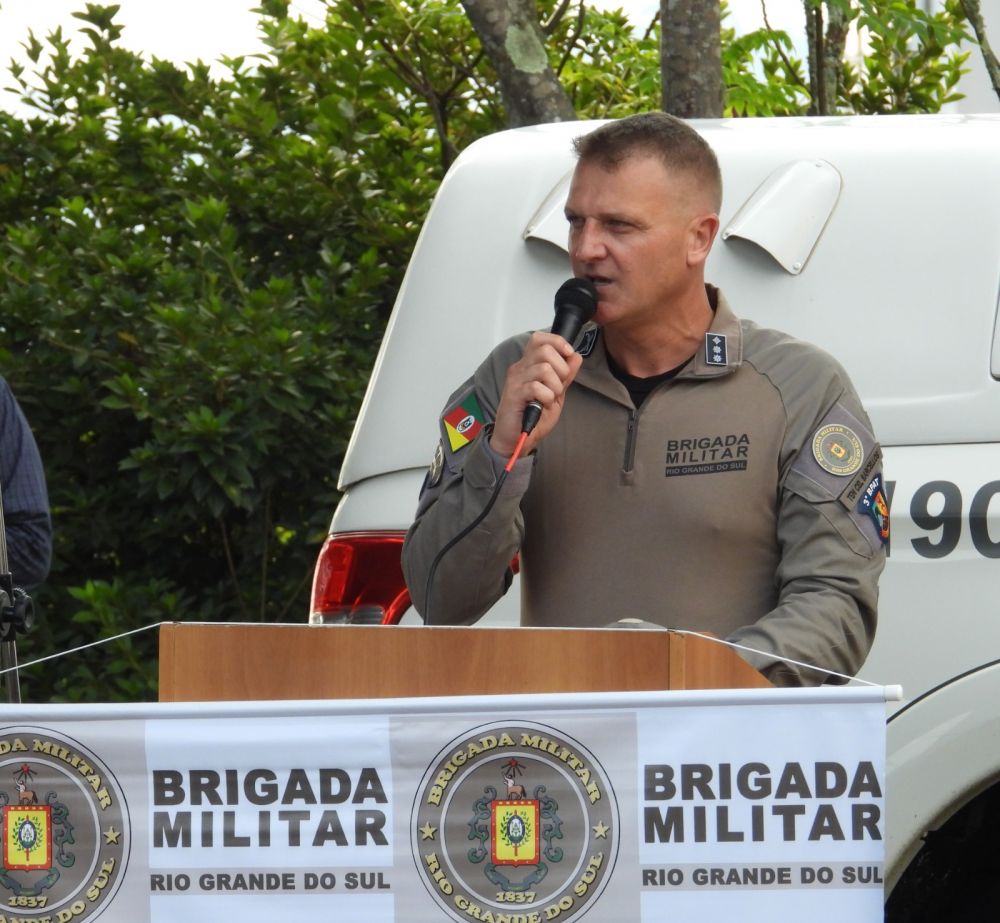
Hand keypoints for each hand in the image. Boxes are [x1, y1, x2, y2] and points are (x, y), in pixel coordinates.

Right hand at [489, 332, 582, 457]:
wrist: (517, 438)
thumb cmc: (534, 415)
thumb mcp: (556, 392)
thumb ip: (566, 375)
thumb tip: (576, 356)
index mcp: (529, 364)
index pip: (540, 338)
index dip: (558, 342)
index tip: (568, 355)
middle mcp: (520, 368)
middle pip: (545, 350)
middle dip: (561, 368)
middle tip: (559, 386)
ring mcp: (515, 380)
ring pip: (544, 368)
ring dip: (555, 386)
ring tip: (550, 398)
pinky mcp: (513, 394)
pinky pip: (537, 387)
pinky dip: (547, 397)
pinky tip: (543, 405)